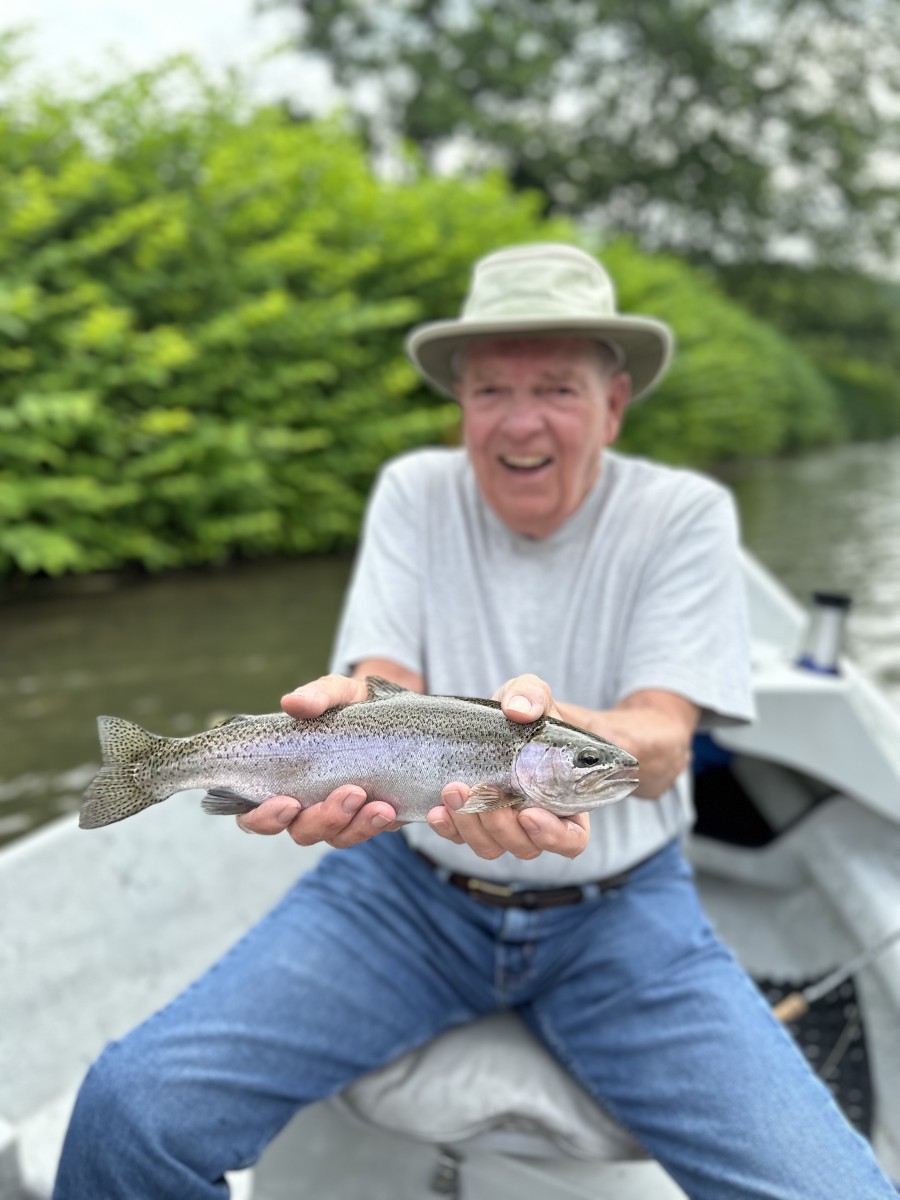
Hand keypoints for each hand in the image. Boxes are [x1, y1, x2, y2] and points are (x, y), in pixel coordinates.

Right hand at [236, 674, 400, 847]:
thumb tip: (292, 702)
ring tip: (378, 805)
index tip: (287, 804)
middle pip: (301, 831)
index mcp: (281, 778)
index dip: (263, 818)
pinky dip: (376, 824)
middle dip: (322, 819)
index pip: (255, 814)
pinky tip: (388, 811)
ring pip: (336, 836)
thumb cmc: (350, 703)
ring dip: (355, 825)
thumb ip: (316, 696)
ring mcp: (338, 815)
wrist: (394, 709)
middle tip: (350, 793)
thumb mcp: (337, 692)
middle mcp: (305, 804)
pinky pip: (368, 831)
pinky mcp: (369, 817)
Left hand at [426, 673, 589, 860]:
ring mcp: (502, 826)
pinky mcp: (471, 823)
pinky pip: (461, 839)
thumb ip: (533, 695)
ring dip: (470, 826)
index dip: (553, 835)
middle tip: (478, 789)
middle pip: (525, 847)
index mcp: (564, 799)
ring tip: (453, 790)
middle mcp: (536, 821)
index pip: (571, 839)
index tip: (528, 813)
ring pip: (491, 847)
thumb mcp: (530, 692)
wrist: (490, 719)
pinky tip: (436, 810)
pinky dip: (448, 829)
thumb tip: (518, 710)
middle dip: (499, 825)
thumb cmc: (523, 710)